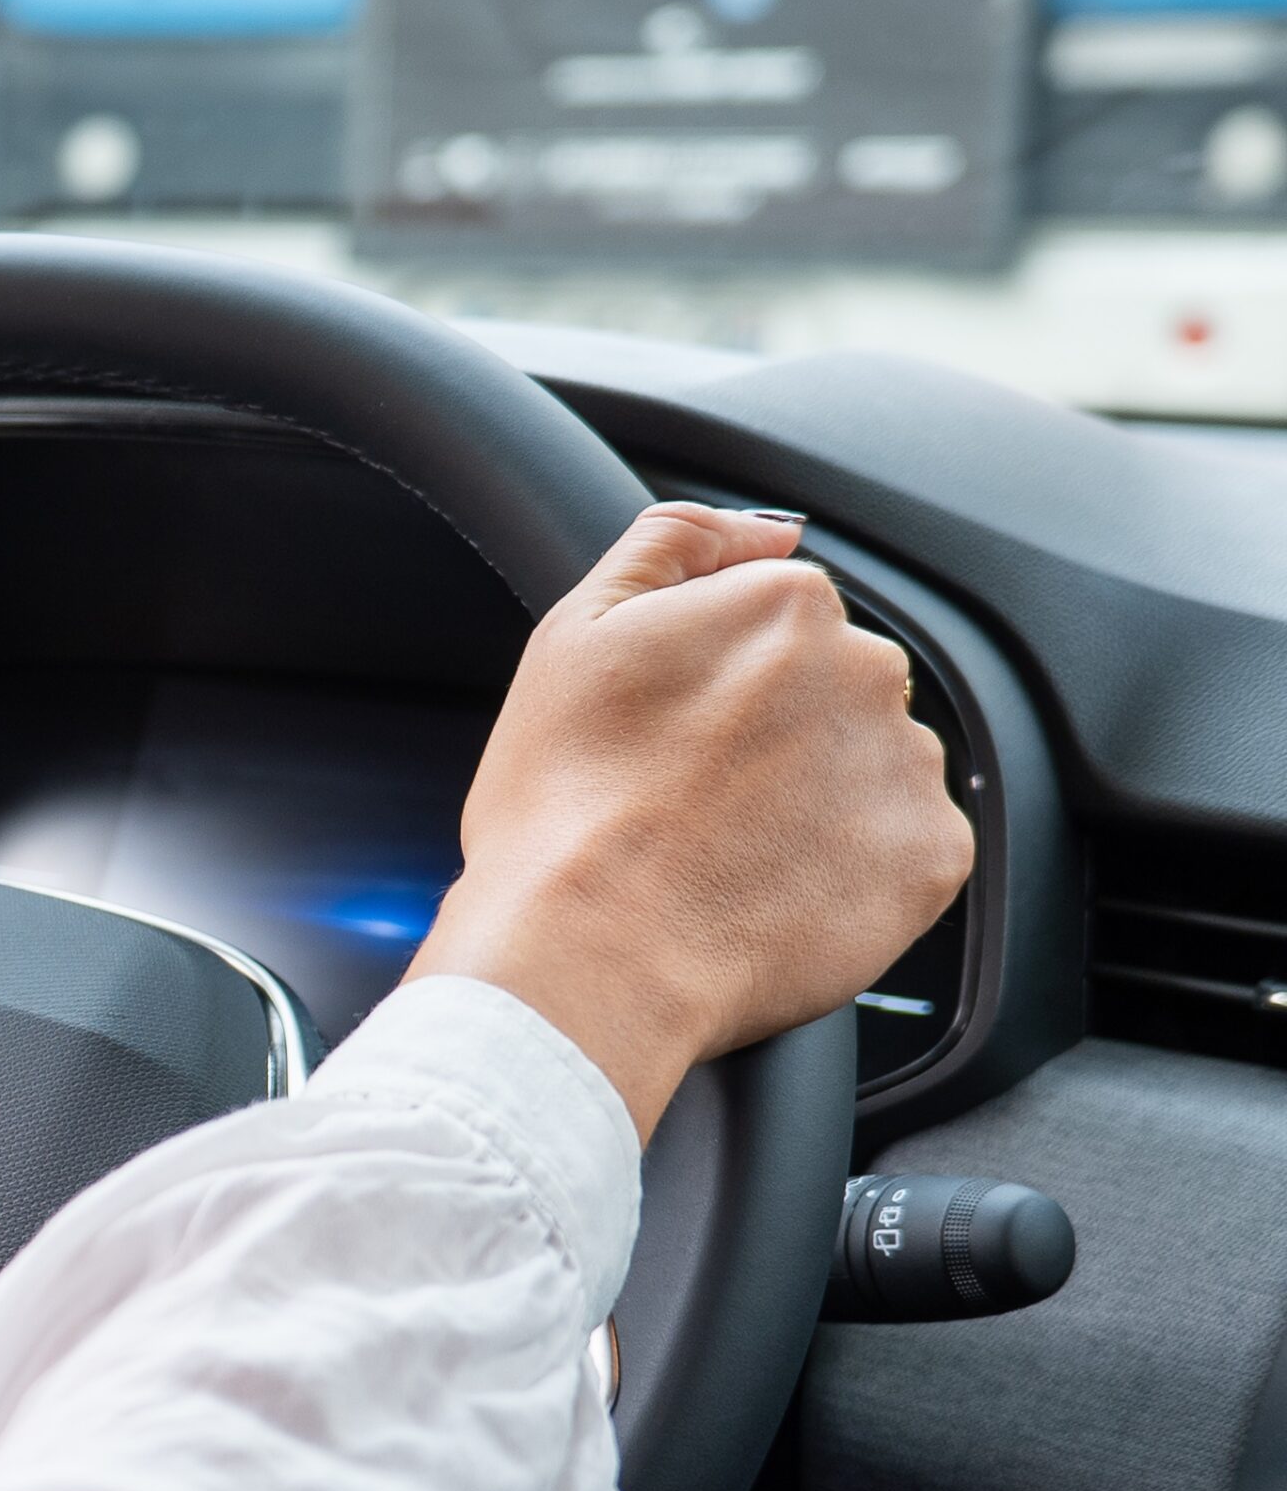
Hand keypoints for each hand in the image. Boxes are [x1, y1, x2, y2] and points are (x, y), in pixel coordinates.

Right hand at [411, 503, 972, 1141]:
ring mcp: (906, 769)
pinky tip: (773, 897)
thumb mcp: (575, 631)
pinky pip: (905, 853)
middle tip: (691, 807)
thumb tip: (771, 533)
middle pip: (833, 692)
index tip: (671, 740)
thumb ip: (676, 541)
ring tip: (728, 862)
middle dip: (777, 741)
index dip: (717, 685)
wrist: (588, 957)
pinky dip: (852, 875)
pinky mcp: (929, 862)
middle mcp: (868, 671)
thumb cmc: (562, 809)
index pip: (780, 622)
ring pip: (872, 769)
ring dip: (818, 805)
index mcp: (787, 606)